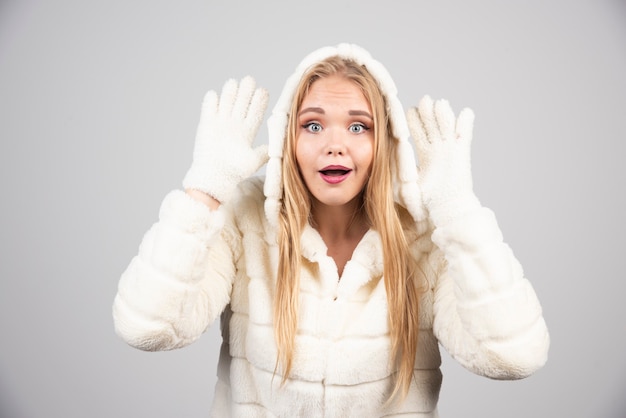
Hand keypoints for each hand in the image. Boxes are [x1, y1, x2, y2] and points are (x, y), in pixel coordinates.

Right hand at [183, 76, 268, 202]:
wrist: (214, 179)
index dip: (258, 102)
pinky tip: (214, 95)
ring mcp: (220, 123)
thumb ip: (266, 151)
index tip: (263, 91)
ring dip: (230, 93)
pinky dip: (211, 102)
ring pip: (226, 103)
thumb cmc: (234, 173)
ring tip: (234, 83)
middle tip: (250, 80)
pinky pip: (208, 109)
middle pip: (241, 103)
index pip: (255, 112)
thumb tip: (281, 143)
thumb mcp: (254, 161)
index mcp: (247, 132)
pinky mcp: (206, 125)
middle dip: (245, 92)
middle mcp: (234, 125)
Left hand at [406, 95, 478, 224]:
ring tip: (438, 103)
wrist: (444, 214)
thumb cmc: (424, 206)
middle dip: (427, 114)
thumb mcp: (403, 187)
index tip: (407, 109)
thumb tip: (381, 162)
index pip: (418, 134)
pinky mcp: (462, 156)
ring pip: (446, 127)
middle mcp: (439, 152)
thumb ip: (395, 173)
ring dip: (443, 115)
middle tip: (424, 101)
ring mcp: (451, 152)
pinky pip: (464, 136)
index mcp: (427, 156)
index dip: (414, 121)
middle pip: (432, 126)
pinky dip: (466, 124)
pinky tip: (465, 113)